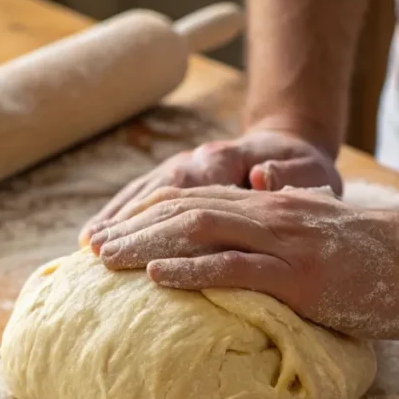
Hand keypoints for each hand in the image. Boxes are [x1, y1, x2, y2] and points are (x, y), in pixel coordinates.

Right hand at [79, 130, 340, 243]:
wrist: (290, 147)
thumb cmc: (303, 168)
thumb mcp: (310, 172)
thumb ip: (289, 176)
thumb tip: (260, 175)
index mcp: (229, 158)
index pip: (193, 187)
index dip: (168, 213)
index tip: (147, 239)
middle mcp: (199, 159)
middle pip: (159, 191)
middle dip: (130, 221)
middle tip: (103, 251)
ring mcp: (183, 166)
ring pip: (143, 192)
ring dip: (116, 218)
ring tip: (89, 246)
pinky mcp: (175, 178)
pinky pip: (139, 196)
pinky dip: (116, 215)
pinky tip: (95, 236)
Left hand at [88, 185, 398, 339]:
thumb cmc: (376, 257)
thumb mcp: (316, 239)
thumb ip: (275, 240)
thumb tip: (238, 256)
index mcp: (269, 206)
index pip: (193, 201)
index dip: (146, 215)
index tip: (109, 233)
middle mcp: (268, 213)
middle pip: (184, 210)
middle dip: (131, 226)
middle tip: (89, 246)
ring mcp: (282, 241)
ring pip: (199, 231)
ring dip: (146, 243)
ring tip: (104, 258)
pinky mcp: (298, 273)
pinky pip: (236, 267)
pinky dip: (191, 269)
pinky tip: (156, 277)